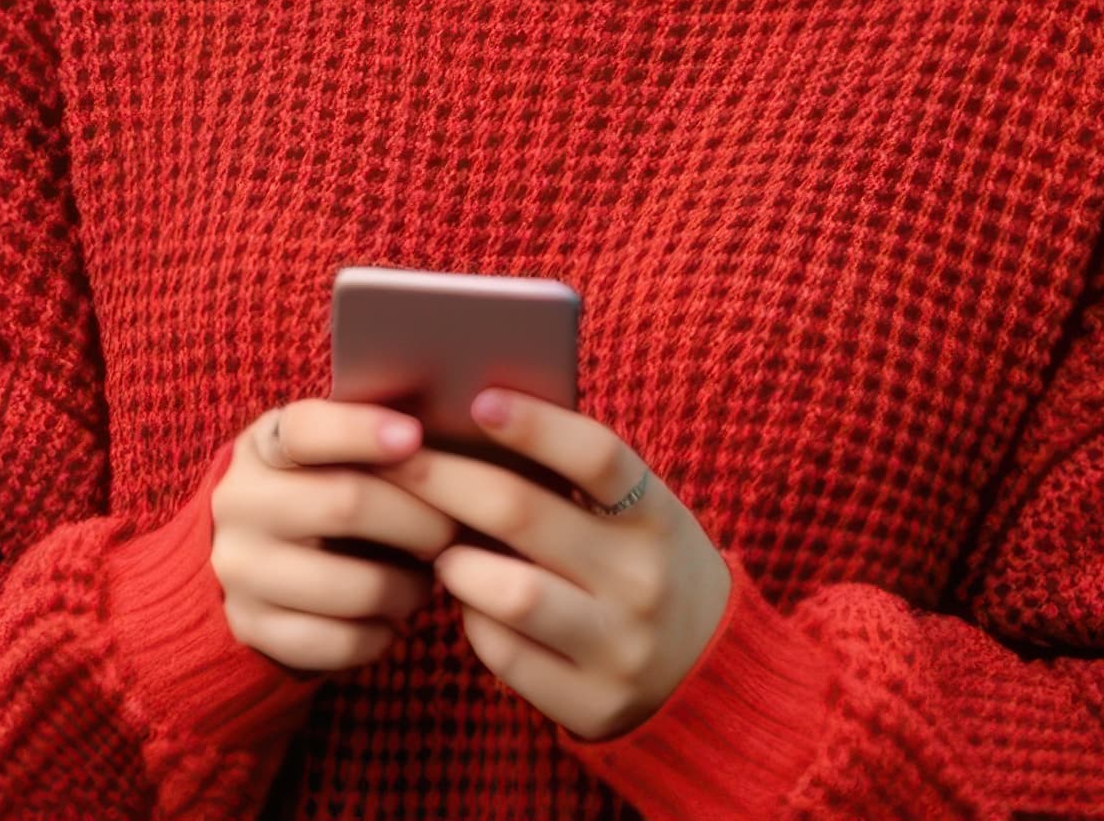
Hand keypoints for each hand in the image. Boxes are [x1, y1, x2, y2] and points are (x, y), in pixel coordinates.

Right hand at [208, 399, 460, 674]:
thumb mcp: (328, 456)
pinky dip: (383, 633)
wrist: (256, 566)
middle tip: (452, 529)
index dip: (361, 430)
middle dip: (420, 520)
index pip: (306, 429)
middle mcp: (240, 504)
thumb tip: (456, 434)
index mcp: (263, 447)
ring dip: (410, 587)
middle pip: (347, 504)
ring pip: (356, 587)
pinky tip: (389, 615)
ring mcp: (241, 571)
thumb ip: (373, 440)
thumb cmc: (322, 495)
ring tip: (426, 577)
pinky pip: (342, 641)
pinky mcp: (254, 629)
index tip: (415, 436)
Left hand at [386, 388, 731, 739]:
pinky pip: (505, 654)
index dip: (536, 426)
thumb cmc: (647, 569)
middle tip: (396, 464)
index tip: (479, 401)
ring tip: (439, 550)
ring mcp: (618, 645)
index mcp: (657, 518)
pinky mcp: (590, 702)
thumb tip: (475, 426)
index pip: (597, 457)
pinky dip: (475, 623)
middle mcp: (643, 579)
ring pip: (509, 593)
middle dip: (445, 482)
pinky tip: (471, 605)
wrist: (707, 675)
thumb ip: (579, 484)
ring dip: (457, 564)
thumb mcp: (641, 520)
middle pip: (523, 515)